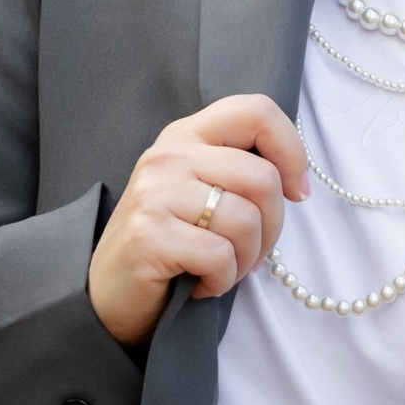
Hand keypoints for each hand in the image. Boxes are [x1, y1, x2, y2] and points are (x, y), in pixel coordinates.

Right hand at [88, 92, 308, 346]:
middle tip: (251, 252)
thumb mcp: (201, 192)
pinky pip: (220, 256)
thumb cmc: (170, 243)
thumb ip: (238, 172)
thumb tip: (296, 182)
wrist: (109, 293)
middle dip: (273, 227)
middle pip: (262, 177)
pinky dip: (222, 281)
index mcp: (186, 135)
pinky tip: (201, 284)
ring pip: (246, 220)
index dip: (292, 150)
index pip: (256, 111)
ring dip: (246, 259)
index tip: (295, 191)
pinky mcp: (148, 234)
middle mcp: (168, 155)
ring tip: (222, 269)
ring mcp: (154, 193)